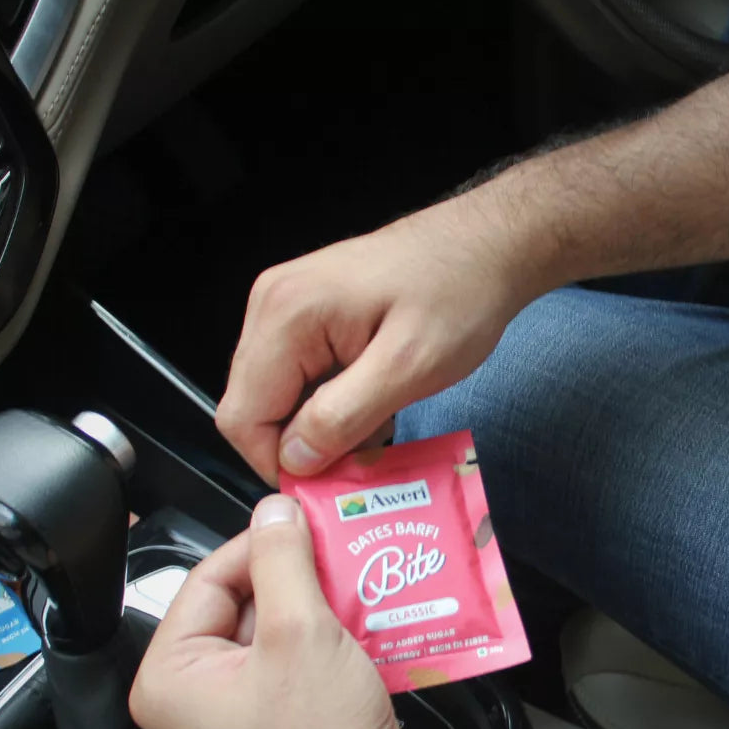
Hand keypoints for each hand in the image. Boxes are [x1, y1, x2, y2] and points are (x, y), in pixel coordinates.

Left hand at [129, 495, 425, 728]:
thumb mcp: (300, 630)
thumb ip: (280, 558)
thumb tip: (273, 512)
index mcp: (169, 678)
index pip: (206, 579)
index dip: (260, 545)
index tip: (301, 523)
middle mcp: (189, 700)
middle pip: (238, 603)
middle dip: (290, 578)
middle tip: (332, 554)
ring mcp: (230, 715)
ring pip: (268, 630)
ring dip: (311, 605)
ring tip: (349, 586)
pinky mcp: (270, 724)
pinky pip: (287, 660)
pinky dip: (319, 637)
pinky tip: (355, 623)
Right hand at [215, 191, 542, 484]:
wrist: (487, 247)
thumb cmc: (459, 295)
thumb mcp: (407, 368)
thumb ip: (342, 418)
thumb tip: (293, 460)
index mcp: (285, 315)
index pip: (241, 417)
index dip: (278, 463)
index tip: (329, 481)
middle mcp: (271, 306)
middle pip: (254, 409)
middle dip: (303, 445)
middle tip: (364, 454)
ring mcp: (287, 308)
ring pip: (279, 399)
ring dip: (323, 427)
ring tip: (380, 422)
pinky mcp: (307, 316)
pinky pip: (300, 381)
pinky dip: (332, 405)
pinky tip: (376, 402)